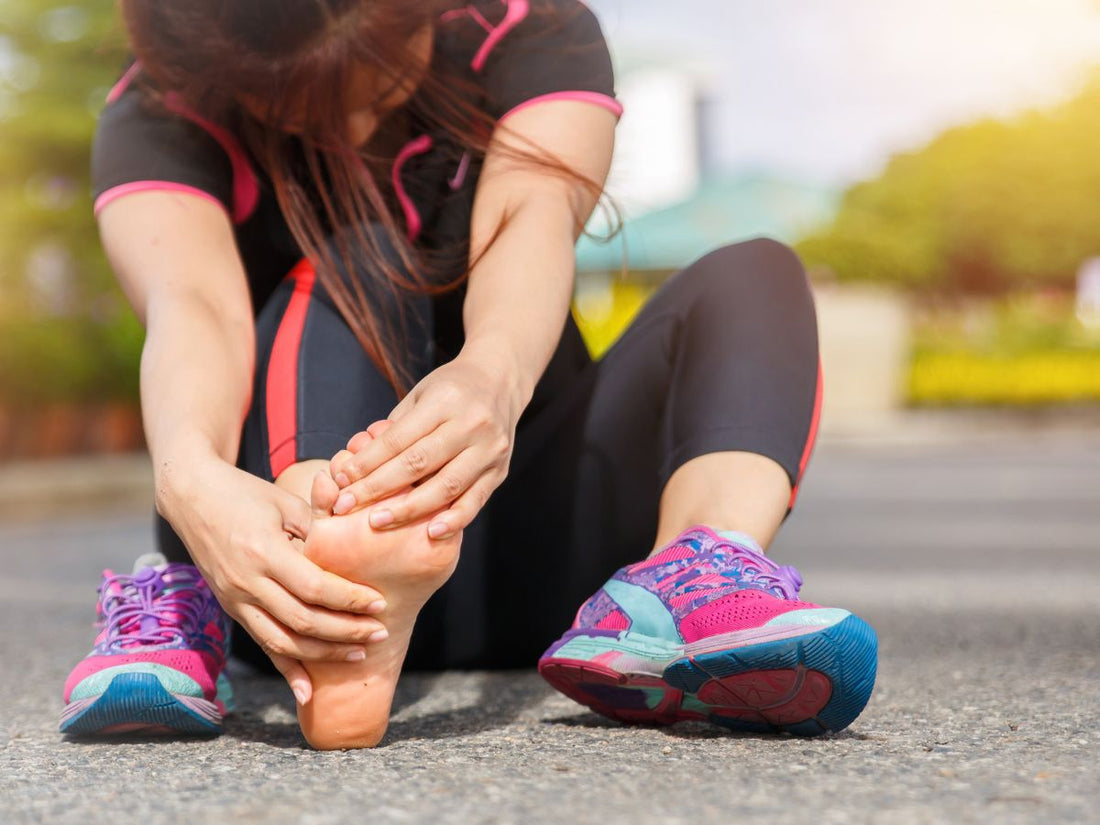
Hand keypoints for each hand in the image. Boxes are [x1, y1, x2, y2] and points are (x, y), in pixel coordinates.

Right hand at [159, 453, 390, 702]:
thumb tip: (351, 557)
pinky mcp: (231, 608)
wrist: (192, 496)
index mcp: (264, 552)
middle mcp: (247, 582)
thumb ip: (316, 532)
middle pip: (303, 620)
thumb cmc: (246, 493)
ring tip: (359, 653)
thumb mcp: (285, 503)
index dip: (349, 600)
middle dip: (346, 631)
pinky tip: (307, 692)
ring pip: (283, 641)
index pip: (315, 587)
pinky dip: (286, 669)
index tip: (379, 603)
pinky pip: (262, 644)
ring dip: (324, 653)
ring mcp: (236, 599)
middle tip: (380, 632)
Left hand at [328, 350, 522, 538]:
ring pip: (446, 486)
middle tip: (347, 506)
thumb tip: (357, 465)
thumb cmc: (451, 390)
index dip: (367, 462)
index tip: (341, 481)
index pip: (399, 438)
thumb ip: (395, 429)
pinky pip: (475, 500)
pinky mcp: (499, 470)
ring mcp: (489, 449)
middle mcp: (471, 424)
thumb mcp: (421, 395)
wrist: (500, 382)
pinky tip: (431, 532)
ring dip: (409, 509)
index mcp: (446, 401)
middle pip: (418, 463)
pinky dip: (454, 520)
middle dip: (378, 488)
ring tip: (378, 522)